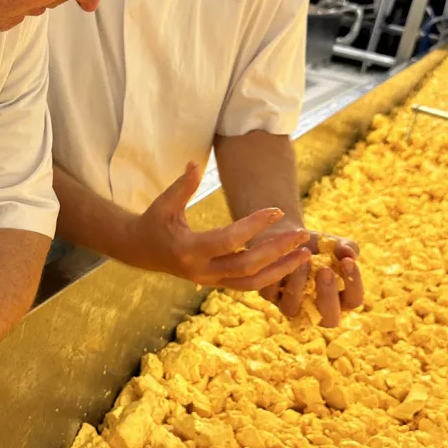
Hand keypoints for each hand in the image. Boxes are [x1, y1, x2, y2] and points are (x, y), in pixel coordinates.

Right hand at [134, 163, 311, 289]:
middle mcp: (201, 270)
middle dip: (277, 250)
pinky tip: (290, 263)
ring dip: (280, 269)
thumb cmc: (154, 222)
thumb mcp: (164, 202)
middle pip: (247, 265)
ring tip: (305, 254)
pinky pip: (248, 284)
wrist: (142, 252)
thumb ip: (182, 185)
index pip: (229, 239)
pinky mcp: (217, 283)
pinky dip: (271, 276)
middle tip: (301, 233)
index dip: (254, 225)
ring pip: (252, 282)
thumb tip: (195, 163)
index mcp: (188, 250)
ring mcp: (210, 280)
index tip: (277, 210)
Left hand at [260, 229, 363, 327]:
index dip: (353, 284)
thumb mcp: (333, 244)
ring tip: (304, 260)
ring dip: (299, 285)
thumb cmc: (317, 245)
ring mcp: (291, 305)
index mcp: (339, 298)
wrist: (286, 235)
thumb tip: (349, 253)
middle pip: (329, 319)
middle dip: (328, 295)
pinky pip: (271, 293)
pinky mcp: (269, 296)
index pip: (353, 300)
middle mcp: (316, 308)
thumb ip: (346, 248)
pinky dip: (276, 276)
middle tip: (325, 270)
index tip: (348, 262)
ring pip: (293, 309)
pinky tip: (281, 258)